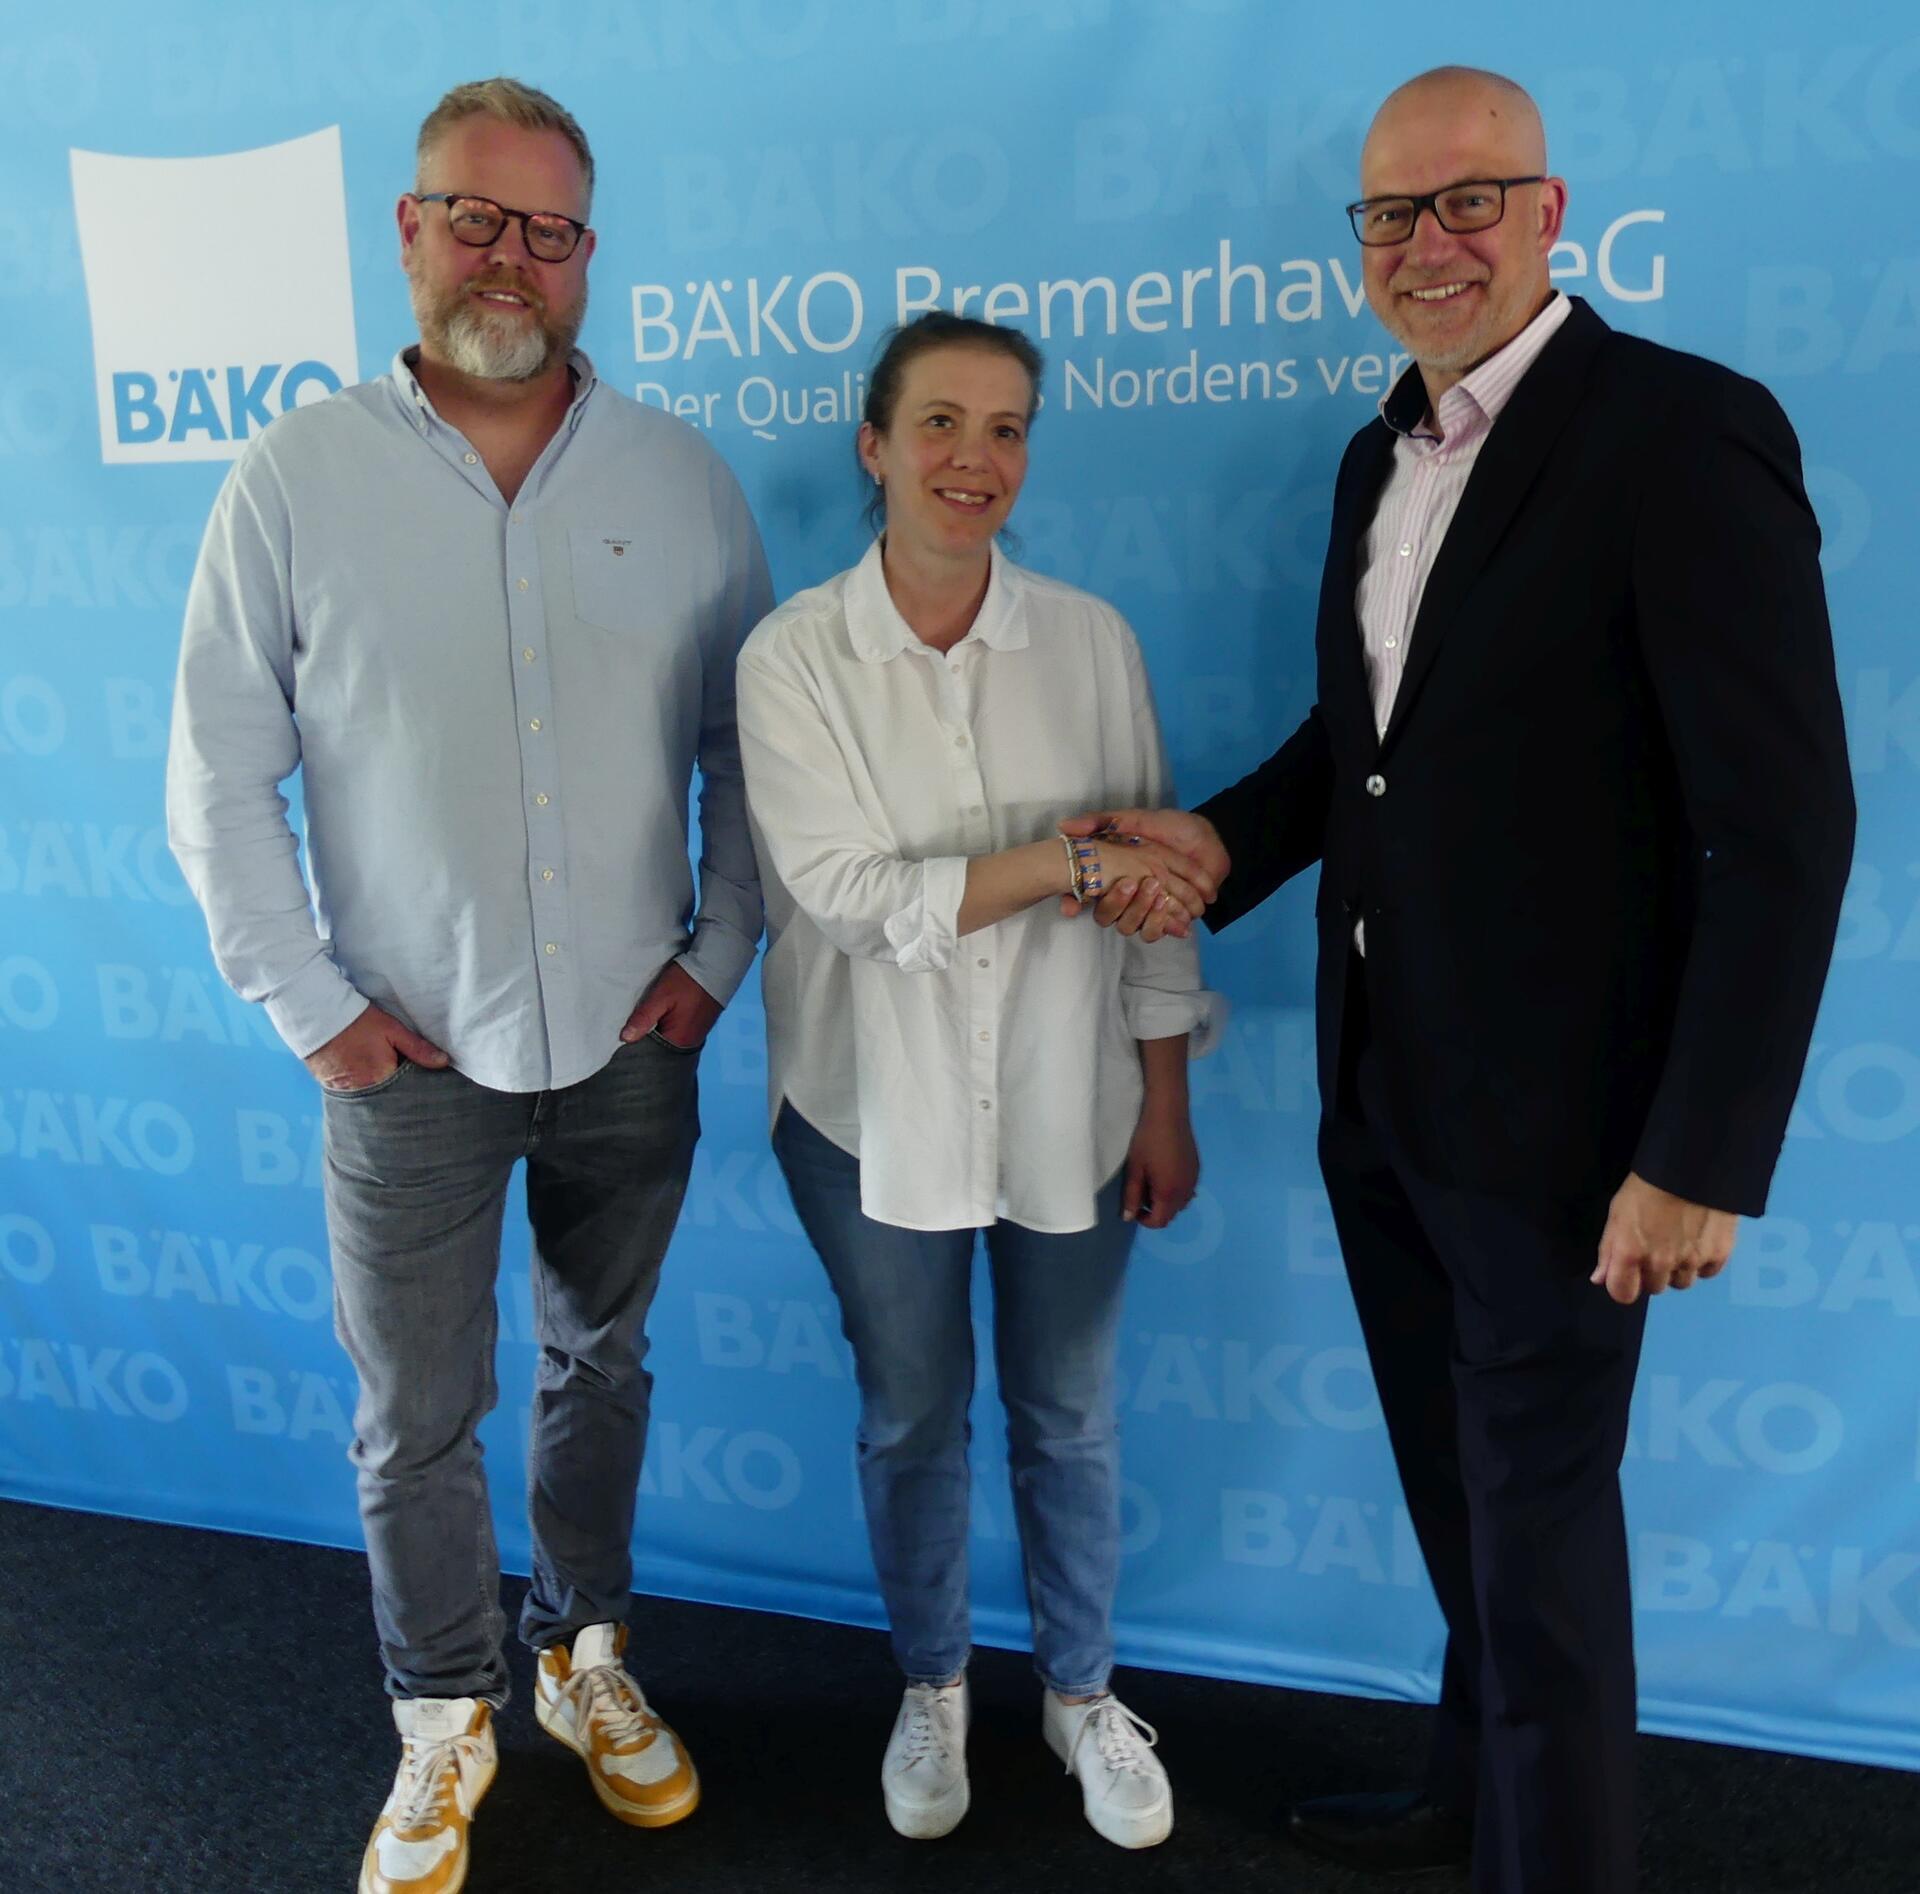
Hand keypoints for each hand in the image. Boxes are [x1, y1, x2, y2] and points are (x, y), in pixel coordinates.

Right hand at [305, 1003, 449, 1090]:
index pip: (406, 1090)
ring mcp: (345, 1092)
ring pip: (371, 1099)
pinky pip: (353, 1095)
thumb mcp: (392, 1030)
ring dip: (378, 1092)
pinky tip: (364, 1080)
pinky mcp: (332, 1089)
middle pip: (388, 1098)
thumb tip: (444, 1062)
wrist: (317, 1016)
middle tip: (400, 1078)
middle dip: (396, 1092)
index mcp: (382, 1078)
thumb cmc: (358, 1021)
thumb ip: (418, 1048)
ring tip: (382, 1080)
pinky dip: (361, 1089)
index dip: (413, 1085)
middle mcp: (363, 1091)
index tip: (419, 1079)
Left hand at [620, 961, 721, 1050]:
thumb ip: (643, 1018)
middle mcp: (689, 1044)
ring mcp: (696, 1036)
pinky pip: (678, 1033)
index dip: (637, 1042)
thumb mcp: (660, 997)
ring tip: (647, 1020)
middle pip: (660, 1048)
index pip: (650, 1052)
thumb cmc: (687, 981)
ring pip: (669, 1040)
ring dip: (658, 1032)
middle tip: (634, 1024)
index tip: (625, 1032)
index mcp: (678, 1041)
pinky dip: (669, 1027)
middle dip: (647, 1038)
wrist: (716, 967)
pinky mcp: (699, 1027)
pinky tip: (663, 1017)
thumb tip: (625, 1038)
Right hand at [1060, 809, 1228, 940]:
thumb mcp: (1136, 819)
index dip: (1076, 900)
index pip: (1086, 893)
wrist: (1207, 838)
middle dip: (1120, 904)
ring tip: (1161, 897)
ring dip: (1144, 915)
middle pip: (1108, 916)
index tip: (1086, 892)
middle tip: (1135, 884)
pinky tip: (1178, 919)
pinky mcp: (1166, 918)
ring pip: (1130, 927)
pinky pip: (1157, 932)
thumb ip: (1102, 821)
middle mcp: (1125, 896)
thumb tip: (1064, 825)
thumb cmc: (1170, 827)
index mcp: (1113, 874)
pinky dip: (1166, 926)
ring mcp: (1145, 908)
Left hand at [1123, 1100, 1199, 1227]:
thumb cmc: (1147, 1141)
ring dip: (1167, 1202)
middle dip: (1155, 1211)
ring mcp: (1194, 1180)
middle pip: (1171, 1215)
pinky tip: (1166, 1174)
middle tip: (1141, 1193)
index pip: (1159, 1221)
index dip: (1144, 1220)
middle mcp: (1186, 1191)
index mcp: (1169, 1193)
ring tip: (1153, 1184)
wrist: (1169, 1114)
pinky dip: (1177, 1191)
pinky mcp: (1197, 1170)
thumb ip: (1132, 1196)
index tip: (1134, 1207)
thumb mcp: (1135, 1169)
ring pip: (1181, 1204)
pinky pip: (1188, 1191)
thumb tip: (1128, 1218)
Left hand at [1591, 1172, 1738, 1305]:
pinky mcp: (1719, 1254)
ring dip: (1678, 1269)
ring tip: (1679, 1241)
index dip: (1623, 1285)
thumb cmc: (1645, 1187)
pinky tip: (1699, 1242)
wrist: (1691, 1166)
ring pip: (1682, 1283)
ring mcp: (1692, 1261)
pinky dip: (1703, 1263)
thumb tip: (1600, 1279)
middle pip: (1654, 1288)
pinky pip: (1708, 1272)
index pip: (1623, 1294)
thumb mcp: (1617, 1213)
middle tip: (1656, 1247)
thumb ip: (1608, 1250)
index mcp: (1630, 1253)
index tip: (1628, 1273)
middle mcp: (1660, 1263)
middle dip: (1652, 1273)